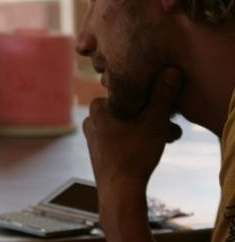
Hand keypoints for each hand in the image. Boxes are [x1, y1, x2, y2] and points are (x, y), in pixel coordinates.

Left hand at [83, 67, 181, 240]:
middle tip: (167, 130)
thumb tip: (171, 70)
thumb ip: (162, 96)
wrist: (119, 192)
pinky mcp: (99, 152)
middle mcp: (91, 120)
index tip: (161, 112)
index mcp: (97, 107)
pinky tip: (150, 151)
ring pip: (126, 126)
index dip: (148, 100)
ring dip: (147, 131)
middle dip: (151, 118)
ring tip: (163, 141)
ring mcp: (93, 138)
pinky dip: (137, 142)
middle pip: (128, 110)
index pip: (126, 92)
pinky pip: (121, 140)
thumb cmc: (133, 155)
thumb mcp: (153, 122)